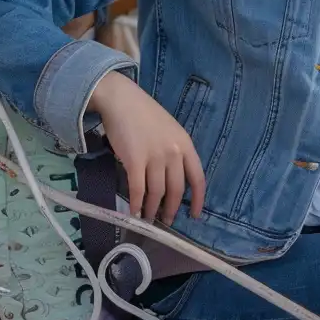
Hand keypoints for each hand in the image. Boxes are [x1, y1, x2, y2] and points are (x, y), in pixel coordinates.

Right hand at [86, 70, 205, 226]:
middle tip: (166, 221)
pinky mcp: (134, 160)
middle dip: (171, 209)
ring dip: (152, 210)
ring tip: (149, 218)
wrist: (121, 99)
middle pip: (176, 190)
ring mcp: (154, 156)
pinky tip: (135, 212)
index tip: (195, 216)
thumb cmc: (144, 113)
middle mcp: (173, 152)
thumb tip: (173, 181)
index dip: (198, 200)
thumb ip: (175, 152)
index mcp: (185, 144)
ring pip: (157, 192)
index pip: (198, 178)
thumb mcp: (169, 130)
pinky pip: (138, 189)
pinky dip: (137, 203)